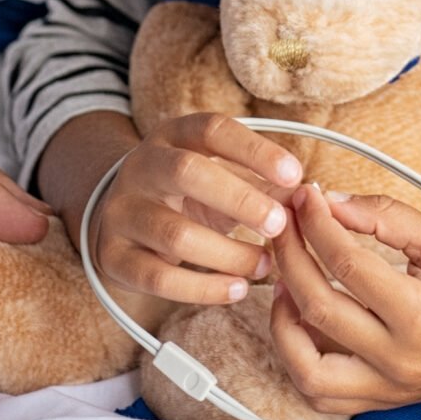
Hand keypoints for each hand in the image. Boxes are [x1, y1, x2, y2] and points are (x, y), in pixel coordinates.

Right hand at [88, 113, 303, 310]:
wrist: (118, 217)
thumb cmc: (186, 194)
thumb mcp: (220, 175)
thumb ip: (261, 182)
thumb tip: (307, 197)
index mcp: (173, 136)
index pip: (213, 130)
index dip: (255, 150)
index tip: (295, 174)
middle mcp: (142, 167)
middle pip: (187, 173)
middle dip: (239, 200)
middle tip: (278, 224)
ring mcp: (122, 212)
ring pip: (175, 234)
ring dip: (229, 254)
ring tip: (264, 264)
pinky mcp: (113, 256)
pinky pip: (159, 279)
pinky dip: (204, 289)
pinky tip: (237, 289)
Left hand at [265, 185, 420, 413]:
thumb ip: (386, 218)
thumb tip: (332, 203)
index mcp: (420, 317)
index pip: (345, 263)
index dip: (317, 223)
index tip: (307, 195)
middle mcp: (401, 362)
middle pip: (316, 309)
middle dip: (289, 256)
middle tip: (284, 222)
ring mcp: (393, 390)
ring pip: (307, 370)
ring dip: (281, 323)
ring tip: (282, 278)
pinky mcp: (389, 400)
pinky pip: (326, 394)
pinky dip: (300, 359)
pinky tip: (300, 319)